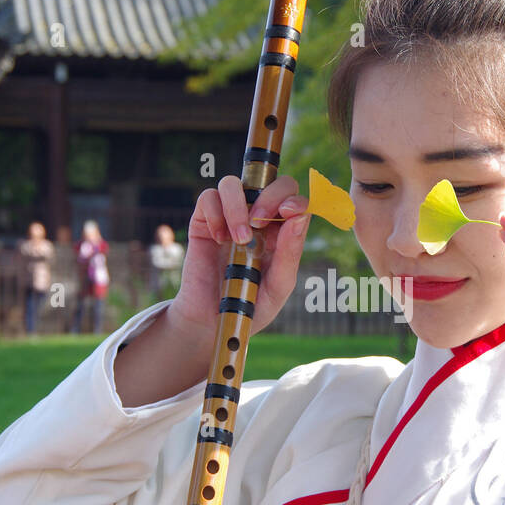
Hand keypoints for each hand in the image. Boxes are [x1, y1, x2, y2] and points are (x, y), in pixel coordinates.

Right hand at [167, 174, 310, 344]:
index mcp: (279, 231)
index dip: (294, 198)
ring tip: (240, 239)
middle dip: (269, 196)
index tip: (290, 212)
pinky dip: (215, 213)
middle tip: (261, 222)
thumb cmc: (250, 305)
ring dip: (239, 207)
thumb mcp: (279, 285)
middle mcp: (255, 219)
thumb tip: (300, 217)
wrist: (213, 323)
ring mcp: (228, 218)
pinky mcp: (203, 222)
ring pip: (233, 184)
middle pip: (267, 181)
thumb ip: (290, 253)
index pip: (292, 199)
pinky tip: (218, 239)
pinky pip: (208, 197)